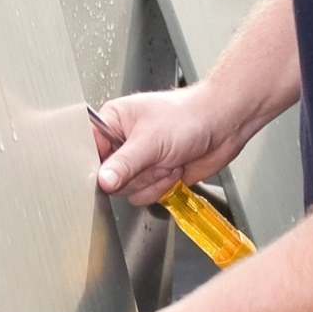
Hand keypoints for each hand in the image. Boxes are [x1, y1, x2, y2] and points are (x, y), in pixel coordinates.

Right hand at [90, 87, 238, 204]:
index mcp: (114, 121)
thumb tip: (103, 180)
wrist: (223, 126)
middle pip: (109, 176)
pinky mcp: (154, 176)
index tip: (114, 170)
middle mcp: (123, 142)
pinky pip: (145, 195)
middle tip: (154, 157)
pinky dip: (163, 188)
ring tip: (167, 160)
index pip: (89, 149)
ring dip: (153, 180)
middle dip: (137, 173)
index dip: (99, 164)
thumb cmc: (189, 116)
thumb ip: (124, 163)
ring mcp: (139, 160)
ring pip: (127, 189)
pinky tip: (174, 169)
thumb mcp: (151, 140)